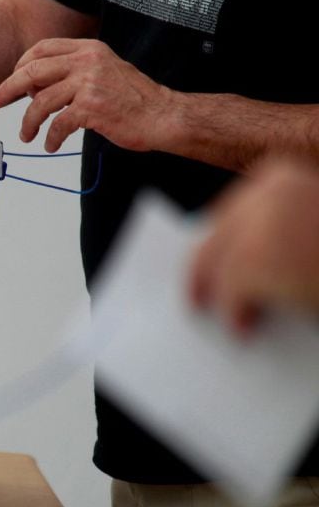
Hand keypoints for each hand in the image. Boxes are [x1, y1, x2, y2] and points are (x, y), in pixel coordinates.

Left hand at [0, 38, 178, 152]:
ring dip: (29, 121)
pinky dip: (50, 138)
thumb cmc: (134, 99)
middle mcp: (87, 61)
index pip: (42, 48)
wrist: (163, 115)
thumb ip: (73, 72)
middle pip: (32, 70)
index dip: (20, 65)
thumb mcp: (104, 71)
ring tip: (27, 134)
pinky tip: (52, 145)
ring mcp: (89, 83)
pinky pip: (58, 124)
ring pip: (40, 101)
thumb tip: (37, 86)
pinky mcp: (91, 107)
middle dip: (8, 88)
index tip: (9, 82)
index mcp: (89, 49)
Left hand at [189, 160, 318, 335]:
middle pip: (214, 233)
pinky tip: (242, 331)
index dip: (220, 239)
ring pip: (214, 264)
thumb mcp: (309, 227)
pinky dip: (234, 316)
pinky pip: (229, 295)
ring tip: (210, 311)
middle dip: (205, 265)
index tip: (208, 258)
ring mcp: (259, 225)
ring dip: (215, 291)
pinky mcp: (257, 262)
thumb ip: (288, 230)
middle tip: (198, 293)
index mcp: (281, 176)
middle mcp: (266, 191)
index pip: (231, 209)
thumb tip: (252, 259)